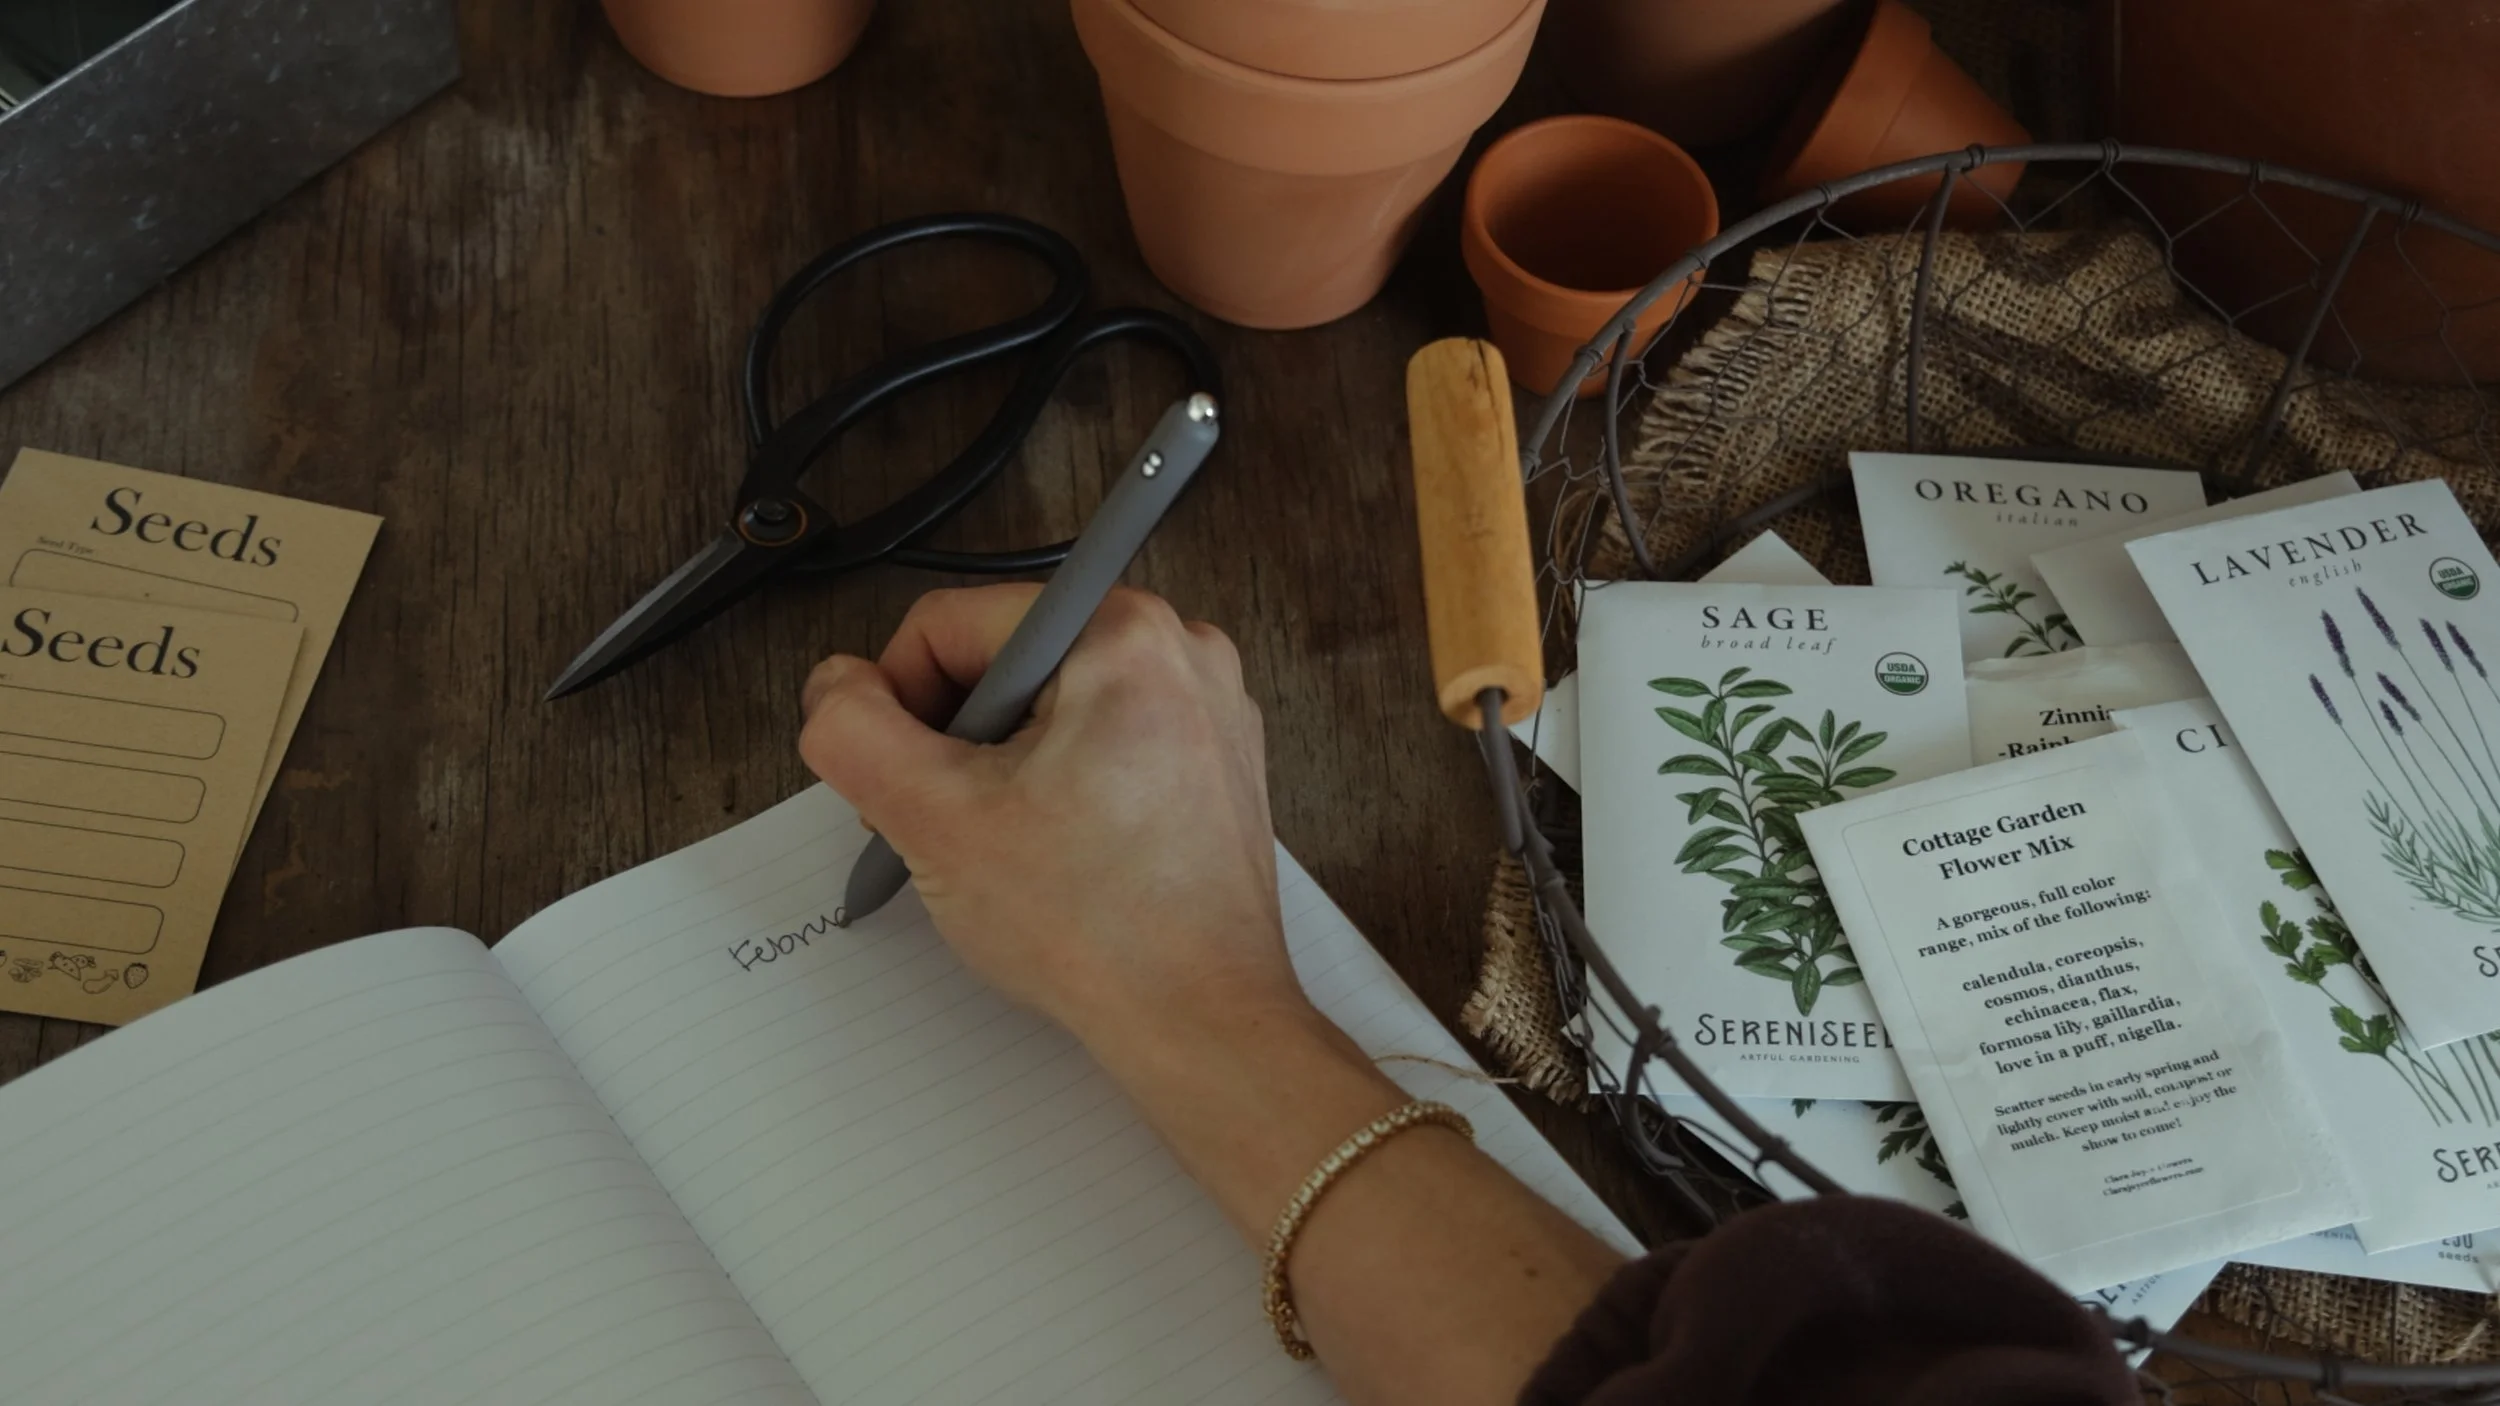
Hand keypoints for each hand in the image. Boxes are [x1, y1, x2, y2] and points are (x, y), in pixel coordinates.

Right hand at [798, 584, 1309, 1048]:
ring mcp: (1207, 708)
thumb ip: (852, 732)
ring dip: (1004, 770)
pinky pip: (1105, 744)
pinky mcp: (1214, 764)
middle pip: (1003, 663)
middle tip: (951, 828)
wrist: (1200, 1022)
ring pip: (1051, 708)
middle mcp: (1180, 650)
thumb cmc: (1093, 928)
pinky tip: (1059, 859)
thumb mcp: (932, 818)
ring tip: (1010, 851)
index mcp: (1120, 631)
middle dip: (955, 742)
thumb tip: (834, 687)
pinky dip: (1063, 789)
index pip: (948, 625)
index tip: (903, 785)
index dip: (896, 706)